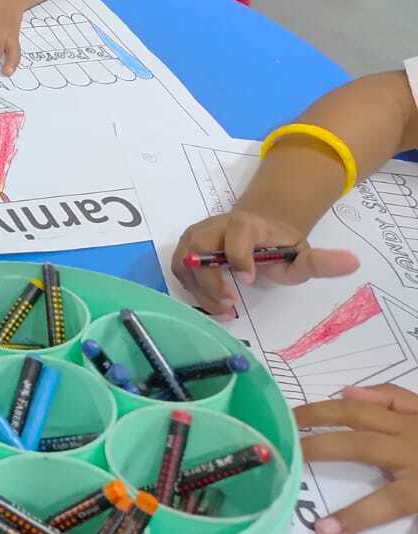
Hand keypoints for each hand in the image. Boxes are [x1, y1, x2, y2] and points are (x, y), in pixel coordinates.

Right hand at [169, 209, 358, 314]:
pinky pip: (179, 269)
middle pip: (199, 247)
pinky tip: (212, 303)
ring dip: (199, 289)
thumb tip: (353, 262)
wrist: (259, 229)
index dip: (239, 256)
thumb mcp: (302, 255)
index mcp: (247, 224)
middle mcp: (215, 226)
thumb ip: (322, 261)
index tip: (248, 280)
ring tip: (223, 308)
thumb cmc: (280, 247)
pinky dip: (191, 289)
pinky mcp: (185, 248)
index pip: (237, 232)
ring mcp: (196, 235)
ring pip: (184, 261)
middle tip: (231, 304)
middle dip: (210, 279)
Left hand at [296, 385, 417, 533]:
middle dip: (321, 451)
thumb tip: (347, 392)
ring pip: (394, 499)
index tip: (285, 421)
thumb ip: (391, 396)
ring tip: (325, 530)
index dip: (316, 413)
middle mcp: (413, 451)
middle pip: (361, 447)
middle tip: (287, 461)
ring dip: (360, 515)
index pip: (353, 413)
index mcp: (405, 425)